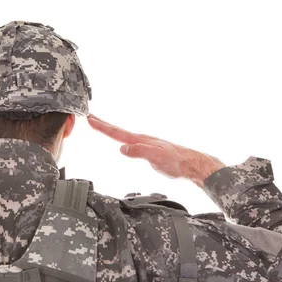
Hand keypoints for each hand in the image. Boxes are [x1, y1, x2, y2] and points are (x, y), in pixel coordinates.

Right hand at [87, 114, 225, 187]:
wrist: (190, 164)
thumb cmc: (176, 161)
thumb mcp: (156, 157)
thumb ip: (139, 151)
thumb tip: (122, 148)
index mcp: (140, 140)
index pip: (117, 133)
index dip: (103, 127)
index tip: (90, 119)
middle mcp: (141, 140)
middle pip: (118, 131)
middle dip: (103, 124)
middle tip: (90, 117)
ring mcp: (145, 145)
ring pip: (123, 136)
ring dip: (111, 130)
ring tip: (101, 126)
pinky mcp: (148, 151)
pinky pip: (130, 143)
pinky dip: (121, 139)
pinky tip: (122, 142)